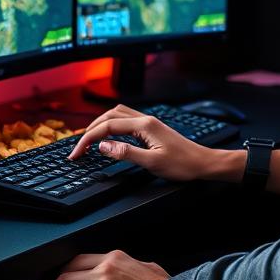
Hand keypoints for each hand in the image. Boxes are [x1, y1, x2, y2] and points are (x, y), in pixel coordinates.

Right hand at [68, 104, 240, 182]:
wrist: (203, 163)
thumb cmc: (183, 164)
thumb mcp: (152, 163)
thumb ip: (126, 153)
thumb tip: (102, 146)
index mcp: (144, 125)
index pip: (108, 127)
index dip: (88, 139)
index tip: (76, 153)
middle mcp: (145, 120)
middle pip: (110, 116)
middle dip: (90, 129)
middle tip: (77, 147)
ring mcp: (149, 123)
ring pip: (118, 115)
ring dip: (100, 124)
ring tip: (88, 139)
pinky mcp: (151, 129)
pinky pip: (126, 121)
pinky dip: (112, 126)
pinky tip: (109, 136)